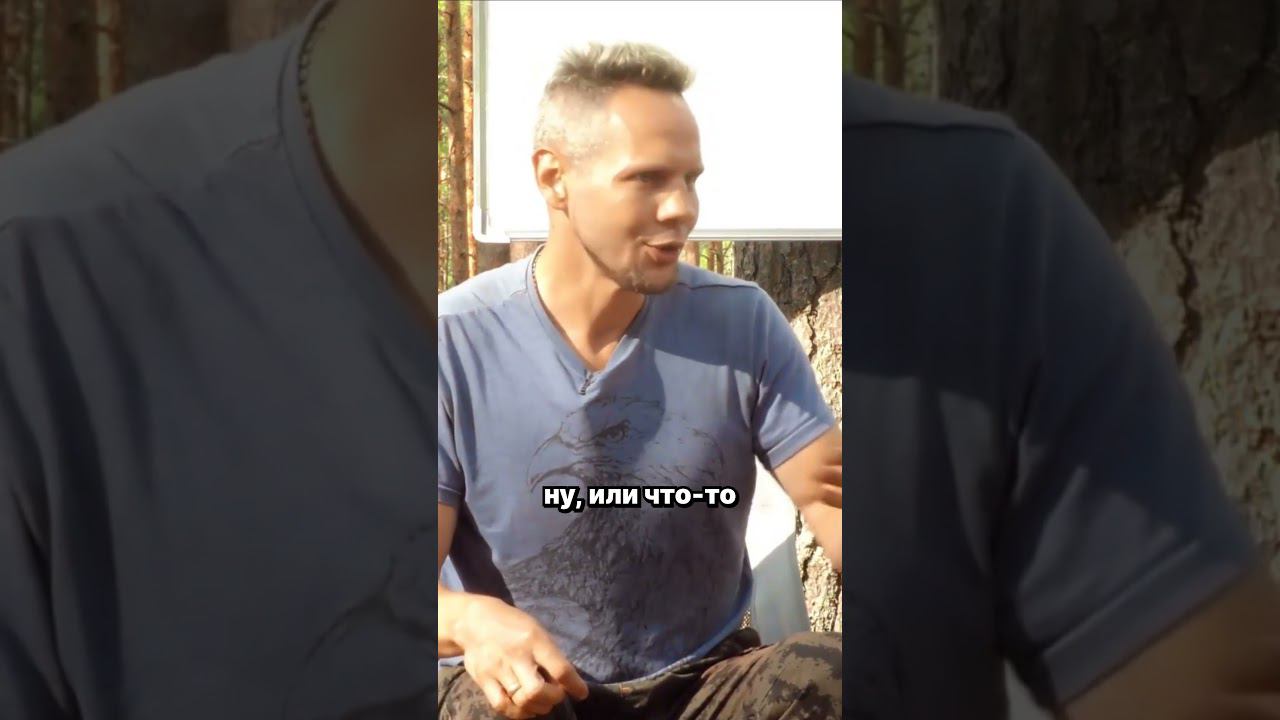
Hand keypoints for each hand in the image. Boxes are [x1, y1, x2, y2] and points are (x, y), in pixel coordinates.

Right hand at [455, 595, 589, 718]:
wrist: (475, 621)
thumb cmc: (513, 625)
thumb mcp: (536, 630)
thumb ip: (550, 653)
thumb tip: (566, 680)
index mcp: (534, 640)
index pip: (559, 669)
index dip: (574, 686)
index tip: (581, 693)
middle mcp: (516, 656)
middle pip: (537, 690)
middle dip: (553, 698)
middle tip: (556, 695)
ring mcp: (498, 669)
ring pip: (521, 700)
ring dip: (537, 707)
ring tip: (541, 703)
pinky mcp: (483, 680)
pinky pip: (502, 705)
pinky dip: (517, 712)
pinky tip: (524, 708)